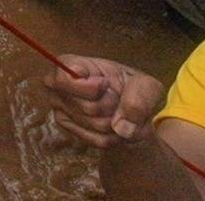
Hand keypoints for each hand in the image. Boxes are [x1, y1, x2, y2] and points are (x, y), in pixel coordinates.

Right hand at [45, 55, 167, 148]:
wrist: (131, 108)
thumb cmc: (134, 88)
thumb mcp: (147, 85)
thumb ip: (139, 99)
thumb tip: (121, 128)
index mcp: (70, 64)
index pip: (63, 79)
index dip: (90, 87)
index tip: (105, 83)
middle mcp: (56, 87)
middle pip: (88, 107)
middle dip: (113, 107)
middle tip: (118, 99)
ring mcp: (60, 109)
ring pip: (94, 125)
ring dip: (116, 123)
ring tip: (119, 112)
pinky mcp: (68, 130)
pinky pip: (96, 140)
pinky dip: (114, 137)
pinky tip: (115, 126)